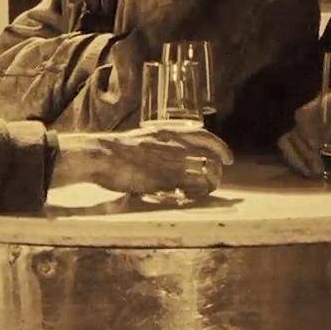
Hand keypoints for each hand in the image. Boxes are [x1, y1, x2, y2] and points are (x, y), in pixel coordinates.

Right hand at [53, 128, 233, 197]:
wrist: (101, 155)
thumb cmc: (118, 149)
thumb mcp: (145, 137)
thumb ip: (162, 142)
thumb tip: (172, 149)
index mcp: (170, 132)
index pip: (206, 137)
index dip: (222, 148)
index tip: (229, 158)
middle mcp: (175, 146)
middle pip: (211, 158)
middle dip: (218, 170)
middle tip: (217, 178)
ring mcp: (171, 164)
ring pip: (205, 174)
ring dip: (209, 184)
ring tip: (205, 189)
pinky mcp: (164, 180)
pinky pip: (190, 188)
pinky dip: (196, 193)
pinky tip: (190, 196)